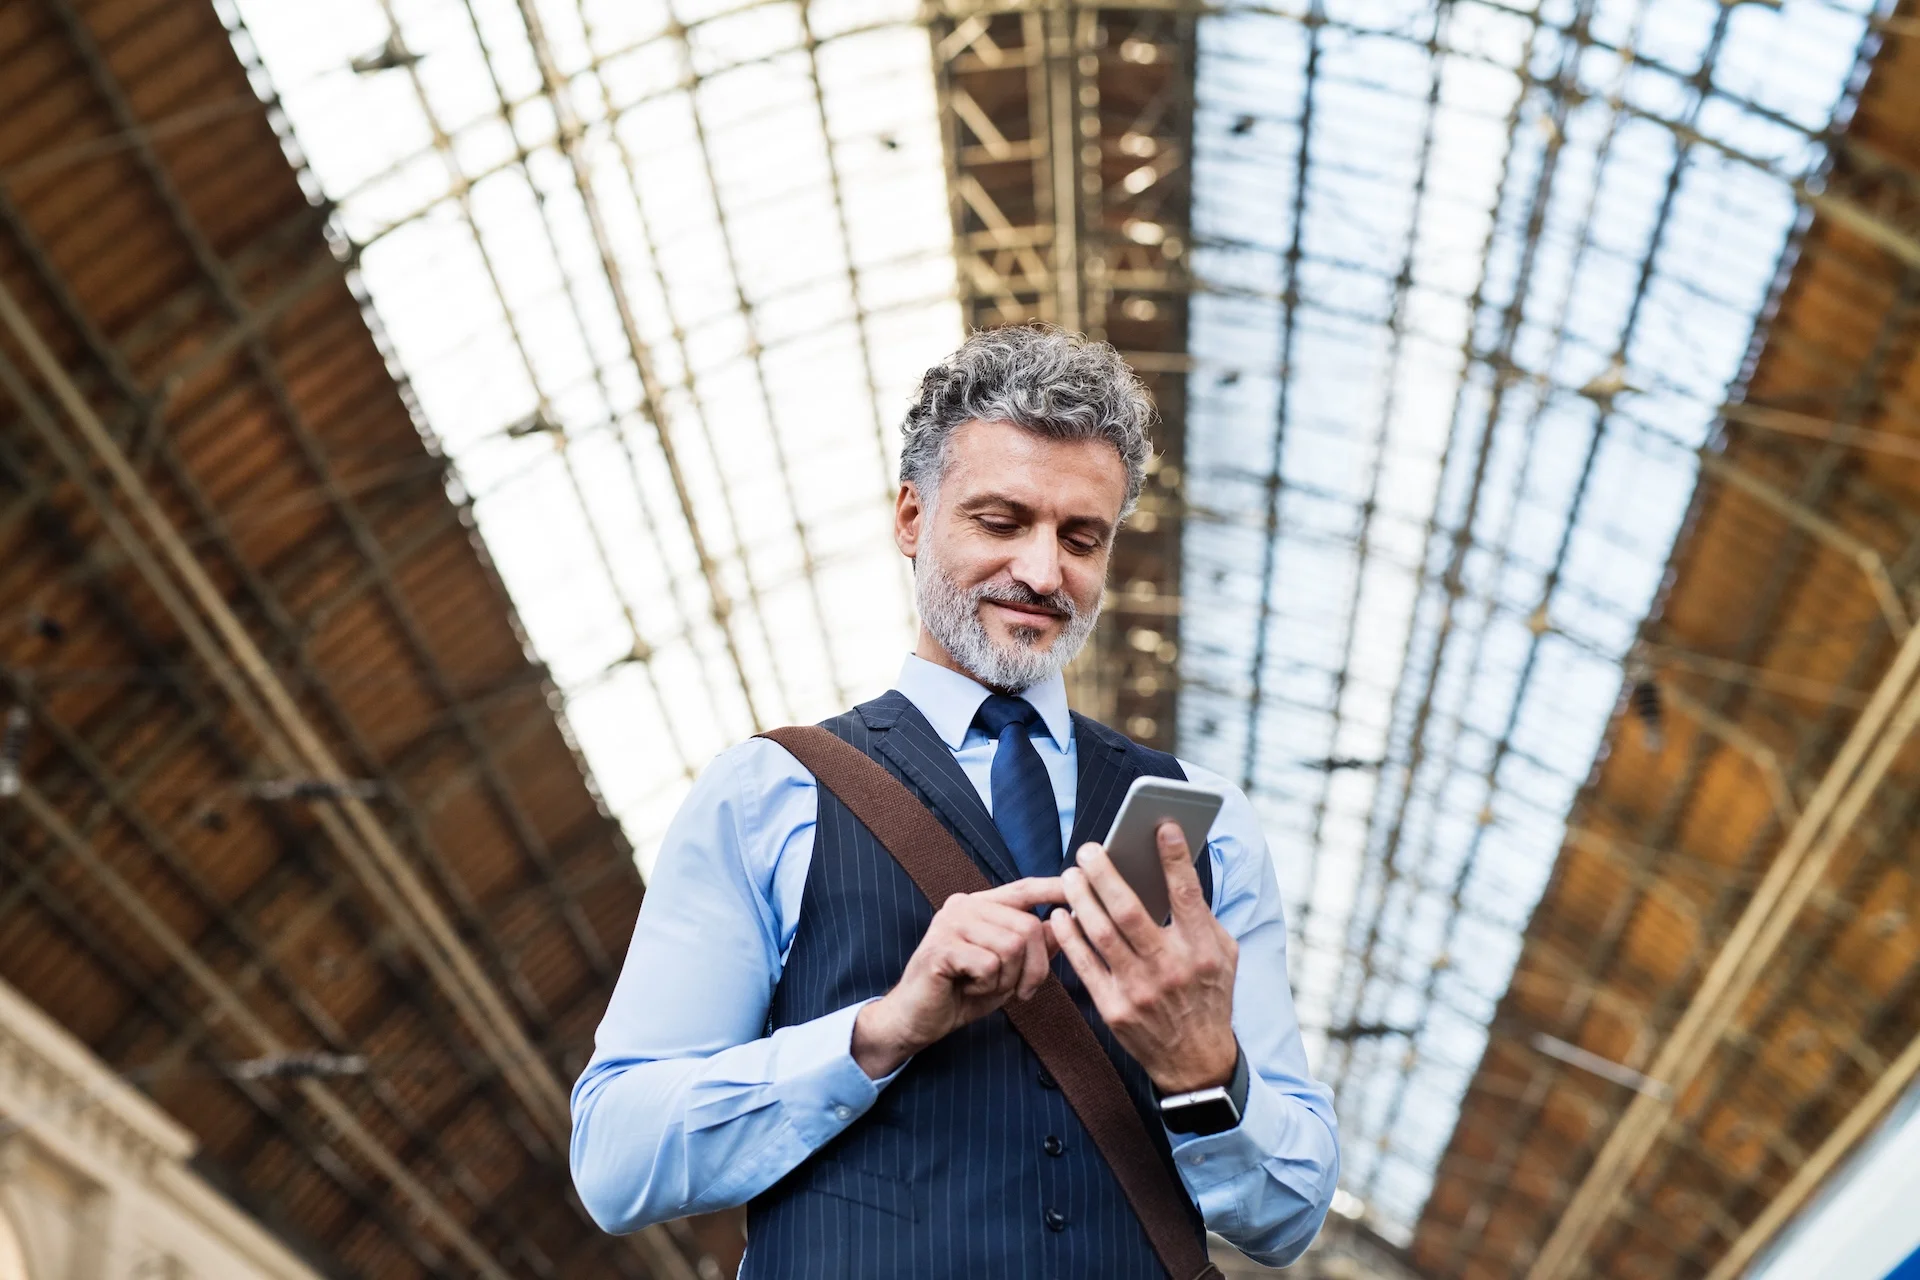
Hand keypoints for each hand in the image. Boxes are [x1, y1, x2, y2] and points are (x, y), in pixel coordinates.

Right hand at [852, 877, 1065, 1078]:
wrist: (916, 1020)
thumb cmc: (961, 994)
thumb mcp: (1007, 971)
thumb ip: (1034, 946)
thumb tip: (1068, 922)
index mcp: (981, 906)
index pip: (1023, 889)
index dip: (1052, 888)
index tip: (1078, 883)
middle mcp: (965, 905)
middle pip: (1028, 926)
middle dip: (1034, 968)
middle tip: (1019, 991)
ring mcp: (950, 923)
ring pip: (1012, 946)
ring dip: (1008, 980)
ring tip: (984, 986)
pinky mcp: (941, 947)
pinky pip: (990, 965)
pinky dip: (987, 986)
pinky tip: (967, 988)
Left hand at [1050, 822, 1238, 1093]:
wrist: (1196, 1063)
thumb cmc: (1209, 997)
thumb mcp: (1222, 955)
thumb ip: (1200, 917)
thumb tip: (1171, 871)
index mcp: (1203, 950)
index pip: (1187, 893)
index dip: (1174, 857)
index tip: (1161, 825)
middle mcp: (1171, 967)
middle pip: (1129, 909)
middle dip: (1104, 872)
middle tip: (1087, 849)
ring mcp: (1140, 989)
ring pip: (1101, 932)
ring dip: (1081, 898)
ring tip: (1071, 875)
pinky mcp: (1114, 1008)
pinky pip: (1084, 963)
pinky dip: (1070, 935)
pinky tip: (1060, 914)